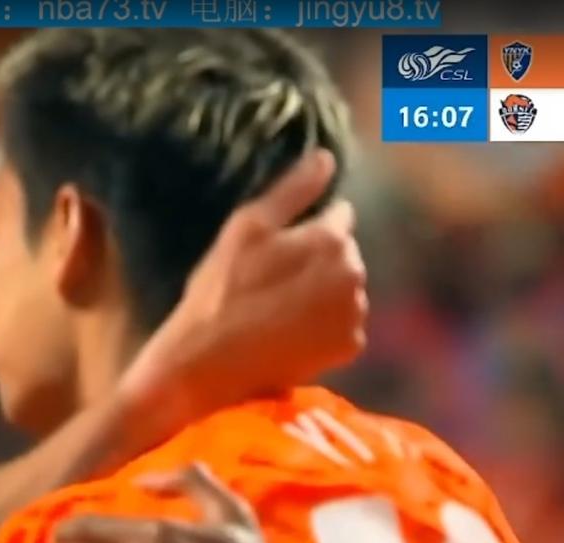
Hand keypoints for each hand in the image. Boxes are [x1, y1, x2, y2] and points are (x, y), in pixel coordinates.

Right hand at [119, 149, 364, 423]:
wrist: (208, 364)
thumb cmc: (220, 292)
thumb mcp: (245, 229)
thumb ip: (292, 191)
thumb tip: (327, 158)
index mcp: (331, 239)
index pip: (339, 215)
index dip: (305, 228)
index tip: (274, 249)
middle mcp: (354, 274)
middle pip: (343, 255)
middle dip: (316, 262)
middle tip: (270, 282)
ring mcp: (355, 314)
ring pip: (344, 291)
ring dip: (321, 294)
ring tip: (277, 310)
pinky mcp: (349, 348)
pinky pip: (343, 326)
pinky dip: (323, 328)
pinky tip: (289, 334)